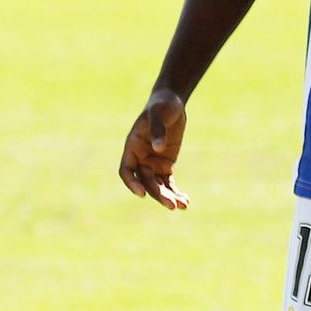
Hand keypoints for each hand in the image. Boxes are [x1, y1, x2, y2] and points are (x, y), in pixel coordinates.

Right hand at [119, 88, 189, 209]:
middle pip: (145, 182)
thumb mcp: (158, 114)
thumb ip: (157, 129)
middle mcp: (140, 159)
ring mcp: (152, 163)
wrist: (172, 104)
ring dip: (168, 197)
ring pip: (158, 186)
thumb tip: (159, 149)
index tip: (142, 193)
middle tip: (171, 205)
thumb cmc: (161, 106)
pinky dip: (175, 192)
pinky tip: (185, 202)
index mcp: (132, 147)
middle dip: (158, 194)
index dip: (132, 183)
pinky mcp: (166, 165)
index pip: (126, 170)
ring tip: (182, 206)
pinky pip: (168, 182)